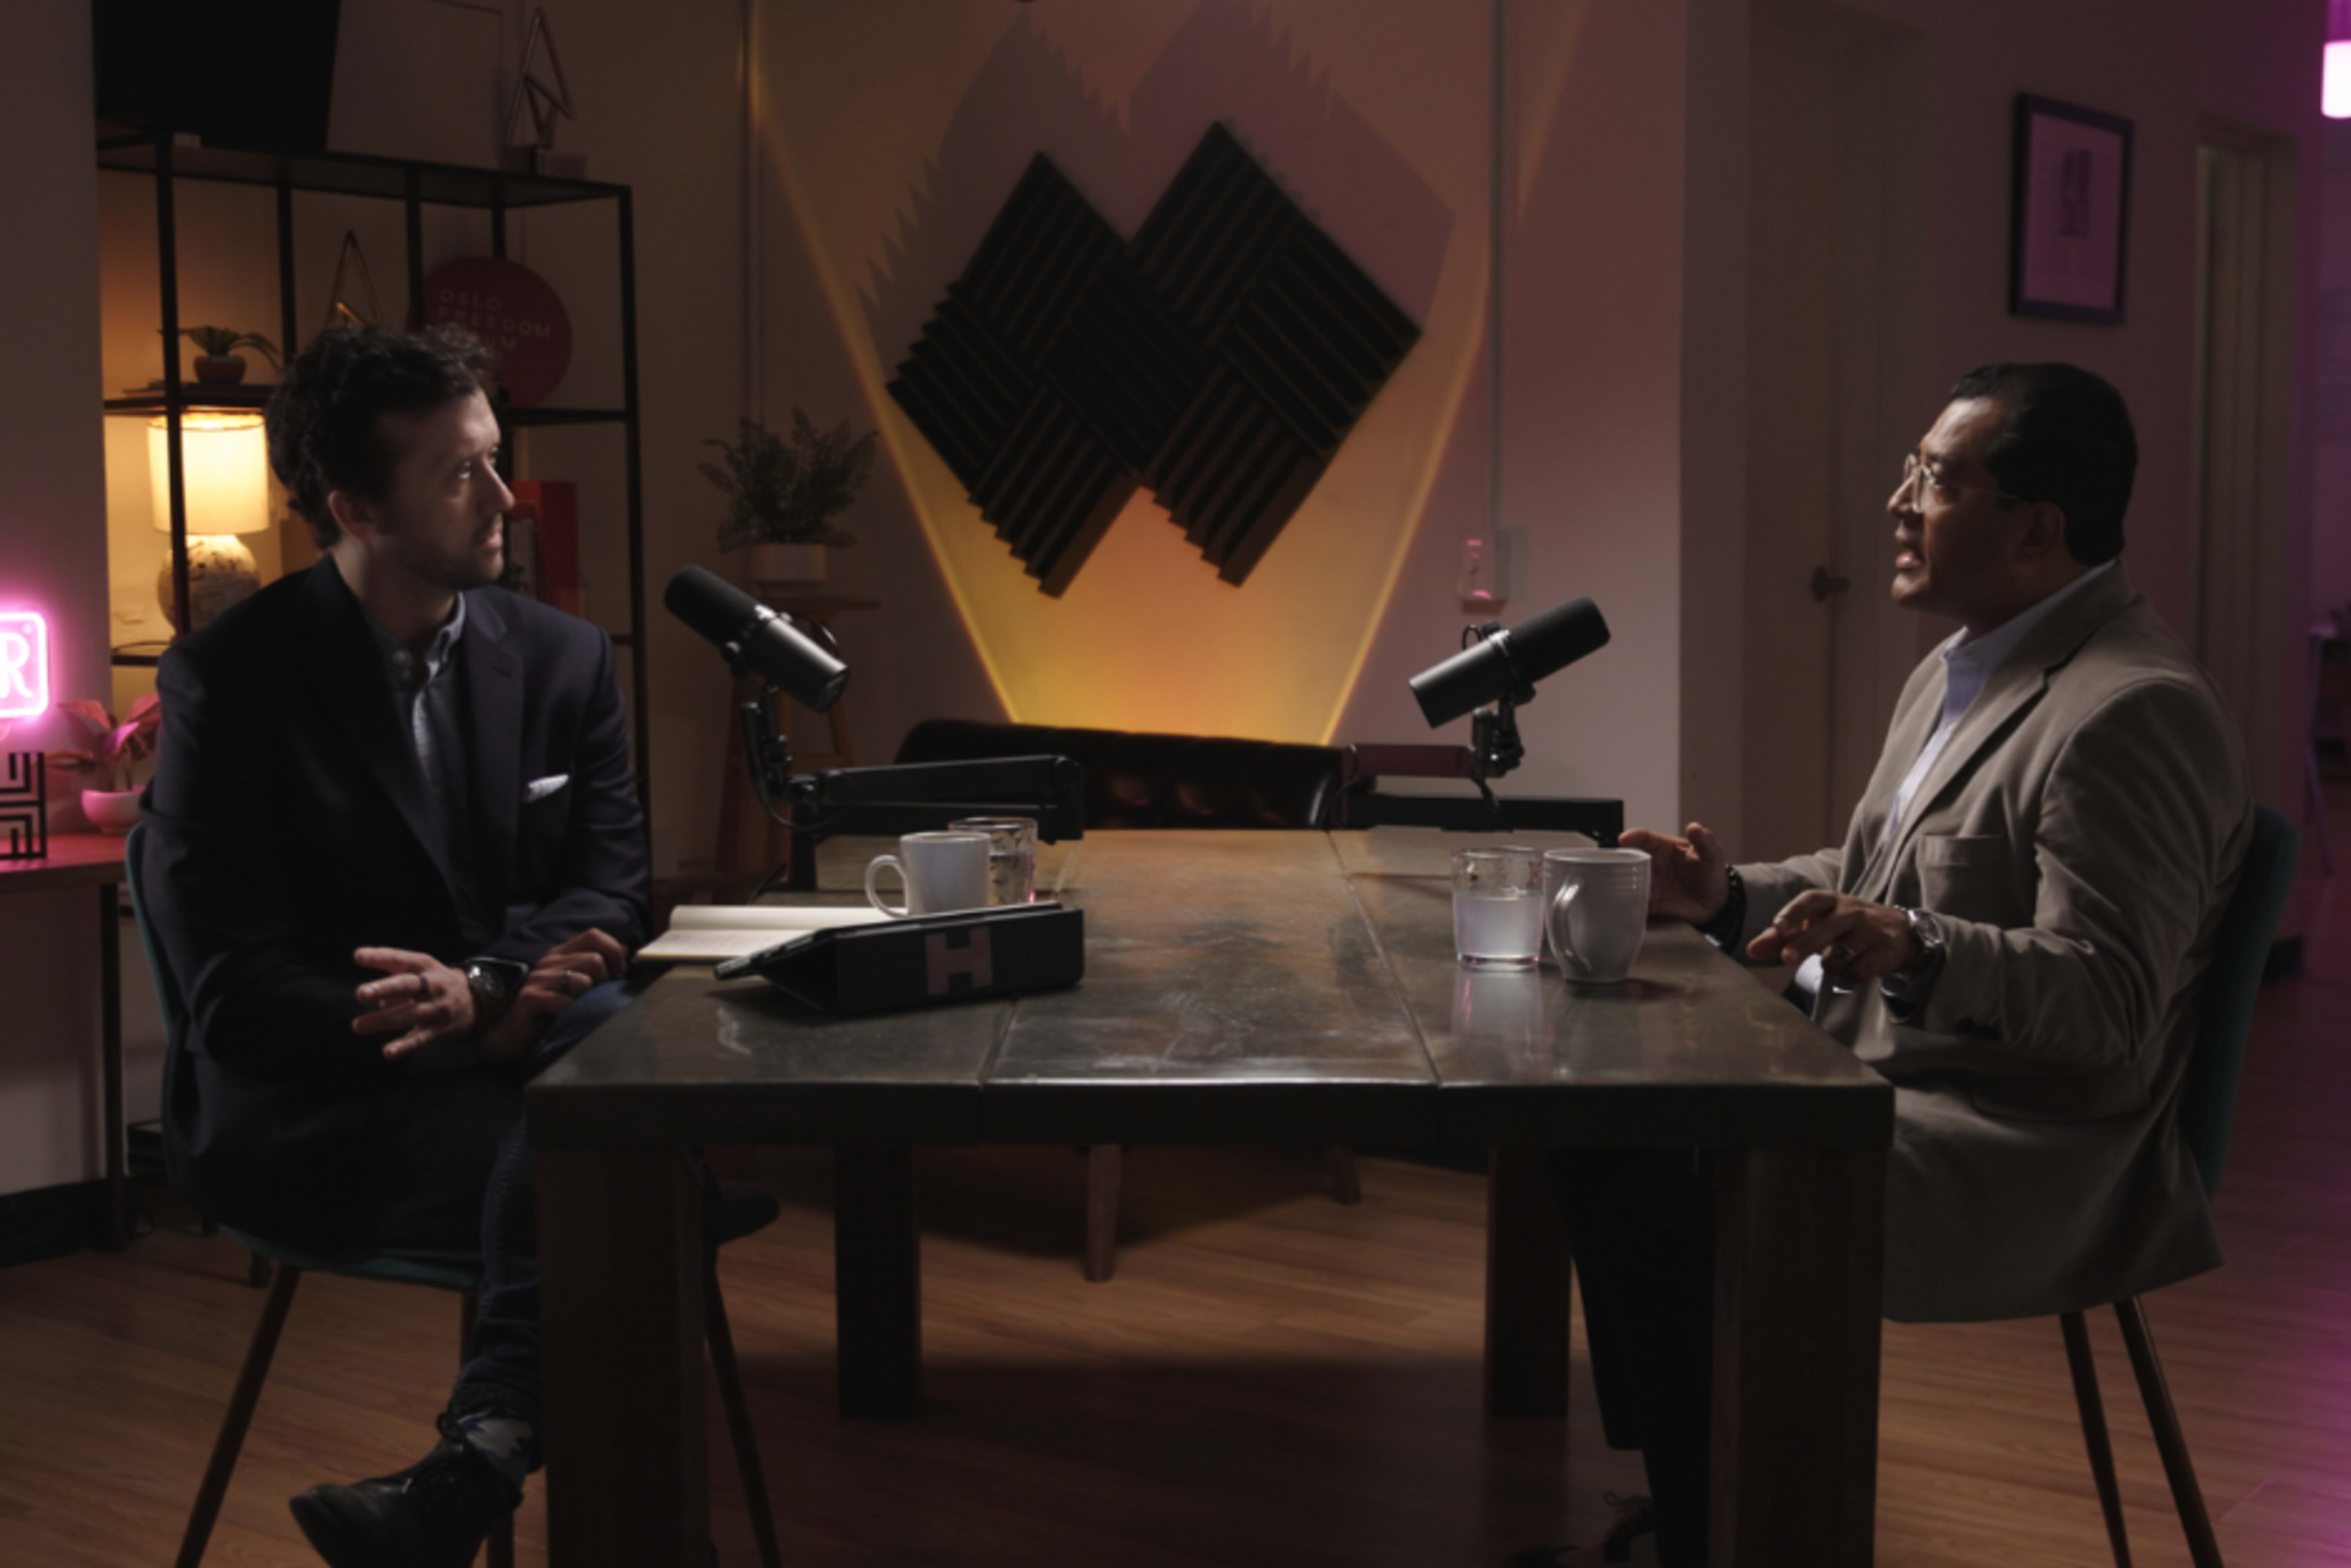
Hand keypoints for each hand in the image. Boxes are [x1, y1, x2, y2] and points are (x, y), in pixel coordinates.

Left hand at [353, 948, 476, 1060]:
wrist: (476, 999)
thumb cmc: (436, 983)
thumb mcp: (421, 971)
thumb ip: (396, 980)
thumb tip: (379, 1001)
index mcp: (425, 966)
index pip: (400, 959)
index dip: (379, 957)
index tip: (358, 957)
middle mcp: (433, 985)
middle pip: (407, 986)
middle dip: (384, 989)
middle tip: (361, 993)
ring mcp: (437, 1008)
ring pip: (408, 1014)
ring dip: (382, 1020)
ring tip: (358, 1025)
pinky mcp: (439, 1030)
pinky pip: (420, 1039)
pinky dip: (404, 1046)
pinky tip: (389, 1052)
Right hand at [478, 928, 630, 1061]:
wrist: (513, 1033)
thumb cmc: (551, 1009)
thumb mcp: (576, 983)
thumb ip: (597, 965)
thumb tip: (626, 950)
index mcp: (561, 953)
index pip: (593, 935)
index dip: (613, 951)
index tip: (618, 973)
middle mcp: (549, 961)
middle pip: (595, 960)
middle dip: (603, 982)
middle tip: (594, 997)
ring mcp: (538, 978)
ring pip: (583, 981)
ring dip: (587, 999)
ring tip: (576, 1008)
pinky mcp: (530, 998)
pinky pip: (565, 1001)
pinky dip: (571, 1011)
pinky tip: (564, 1017)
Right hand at [1619, 822, 1731, 923]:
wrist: (1716, 903)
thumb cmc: (1712, 873)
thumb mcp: (1712, 855)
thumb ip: (1704, 842)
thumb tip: (1695, 827)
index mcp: (1663, 847)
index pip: (1644, 838)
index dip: (1633, 836)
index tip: (1624, 839)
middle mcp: (1651, 863)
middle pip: (1629, 858)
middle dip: (1619, 859)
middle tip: (1612, 862)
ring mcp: (1649, 883)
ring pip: (1627, 879)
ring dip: (1619, 881)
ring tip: (1612, 883)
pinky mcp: (1649, 901)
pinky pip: (1633, 901)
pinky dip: (1626, 901)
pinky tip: (1621, 902)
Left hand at [1746, 892, 1921, 985]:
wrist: (1900, 933)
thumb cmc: (1847, 927)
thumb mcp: (1817, 924)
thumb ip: (1783, 937)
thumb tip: (1751, 949)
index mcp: (1831, 901)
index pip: (1811, 900)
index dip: (1793, 912)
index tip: (1778, 926)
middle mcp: (1851, 911)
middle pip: (1825, 928)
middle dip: (1804, 944)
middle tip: (1786, 958)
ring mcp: (1870, 930)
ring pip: (1840, 955)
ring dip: (1832, 965)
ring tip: (1840, 959)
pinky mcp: (1885, 950)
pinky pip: (1857, 971)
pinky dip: (1850, 976)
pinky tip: (1856, 968)